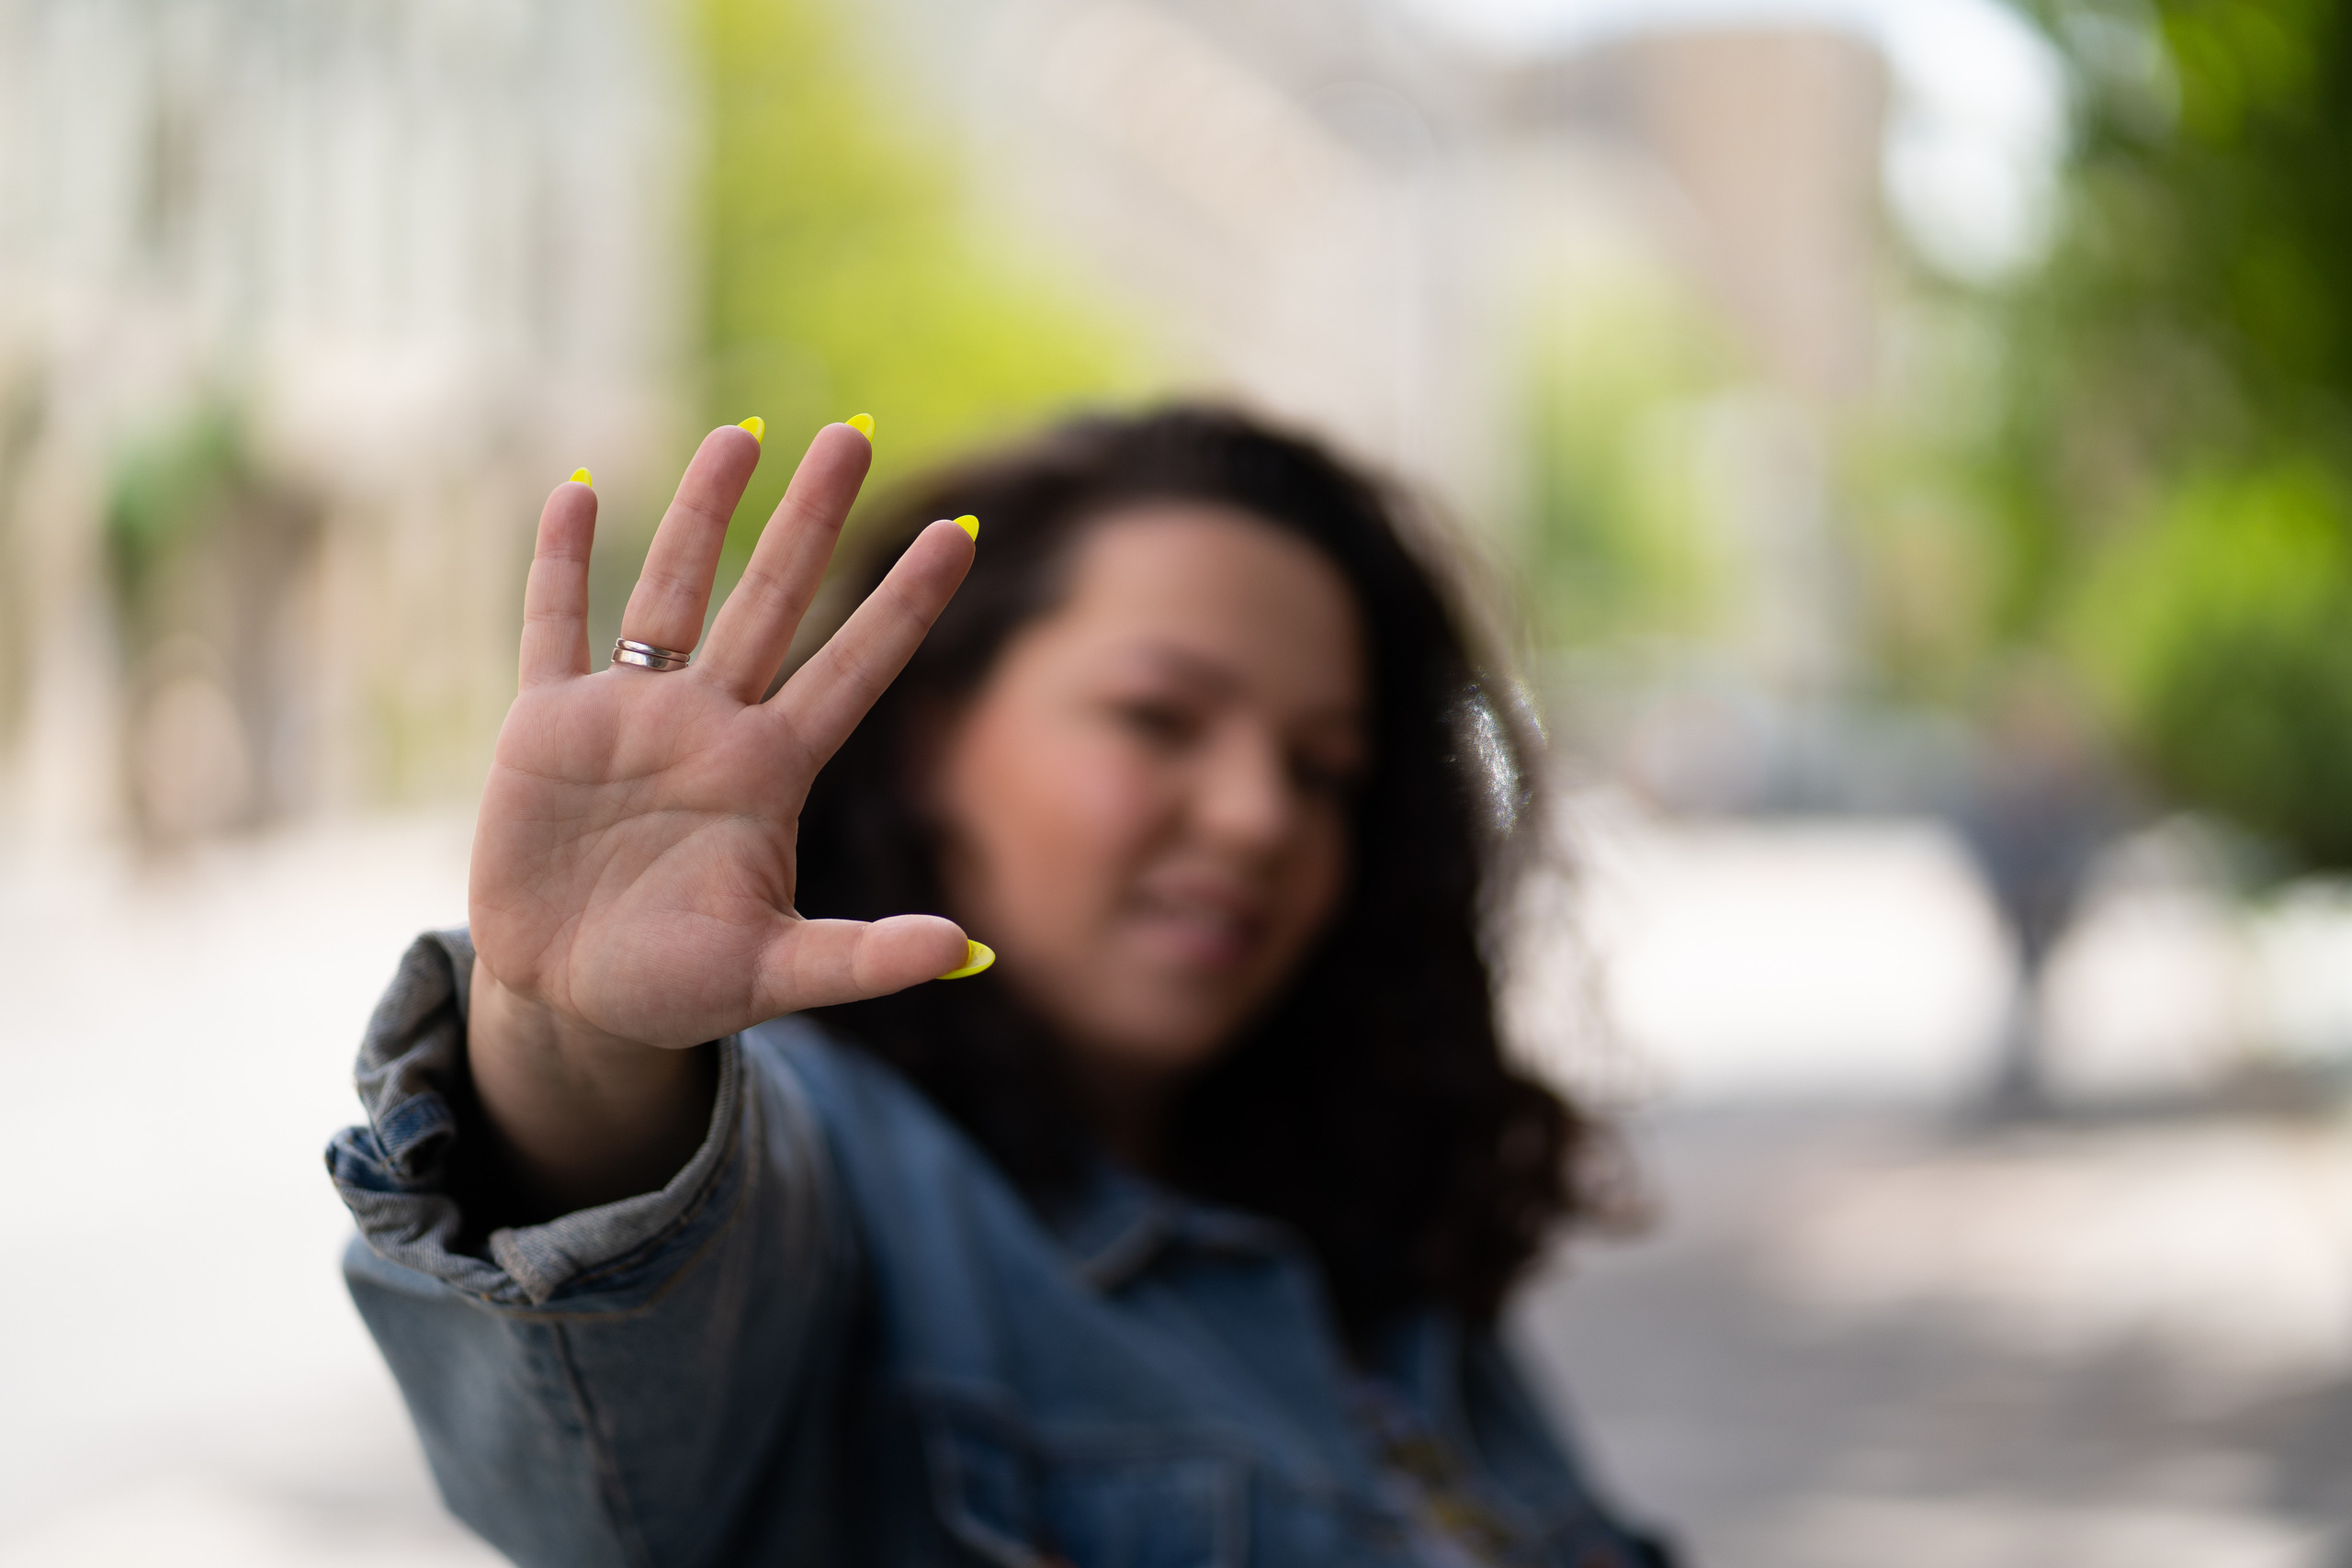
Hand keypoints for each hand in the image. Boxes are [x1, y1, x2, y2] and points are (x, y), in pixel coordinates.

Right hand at [468, 421, 975, 1057]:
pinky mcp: (546, 727)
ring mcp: (630, 716)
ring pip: (671, 591)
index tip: (960, 535)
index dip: (905, 605)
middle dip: (811, 519)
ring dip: (700, 513)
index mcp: (771, 772)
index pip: (856, 668)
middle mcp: (711, 725)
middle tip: (854, 431)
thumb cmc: (681, 985)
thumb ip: (862, 959)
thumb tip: (965, 951)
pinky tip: (576, 491)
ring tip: (740, 436)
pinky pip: (555, 628)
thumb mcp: (775, 975)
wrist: (574, 999)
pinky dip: (560, 564)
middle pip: (773, 601)